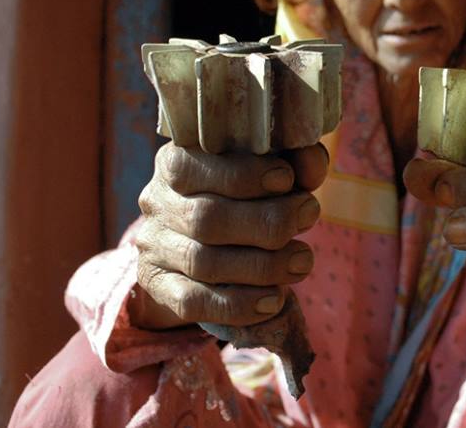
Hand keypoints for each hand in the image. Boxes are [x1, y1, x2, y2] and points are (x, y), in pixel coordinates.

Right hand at [129, 142, 328, 329]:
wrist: (209, 241)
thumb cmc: (248, 192)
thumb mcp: (269, 168)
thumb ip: (294, 159)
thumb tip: (311, 163)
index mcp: (175, 160)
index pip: (194, 166)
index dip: (243, 174)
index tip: (286, 179)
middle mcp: (158, 203)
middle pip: (205, 218)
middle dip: (266, 222)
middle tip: (308, 216)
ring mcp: (154, 247)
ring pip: (203, 263)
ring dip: (262, 266)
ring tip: (302, 261)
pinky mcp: (160, 287)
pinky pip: (194, 303)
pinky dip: (239, 305)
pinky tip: (274, 300)